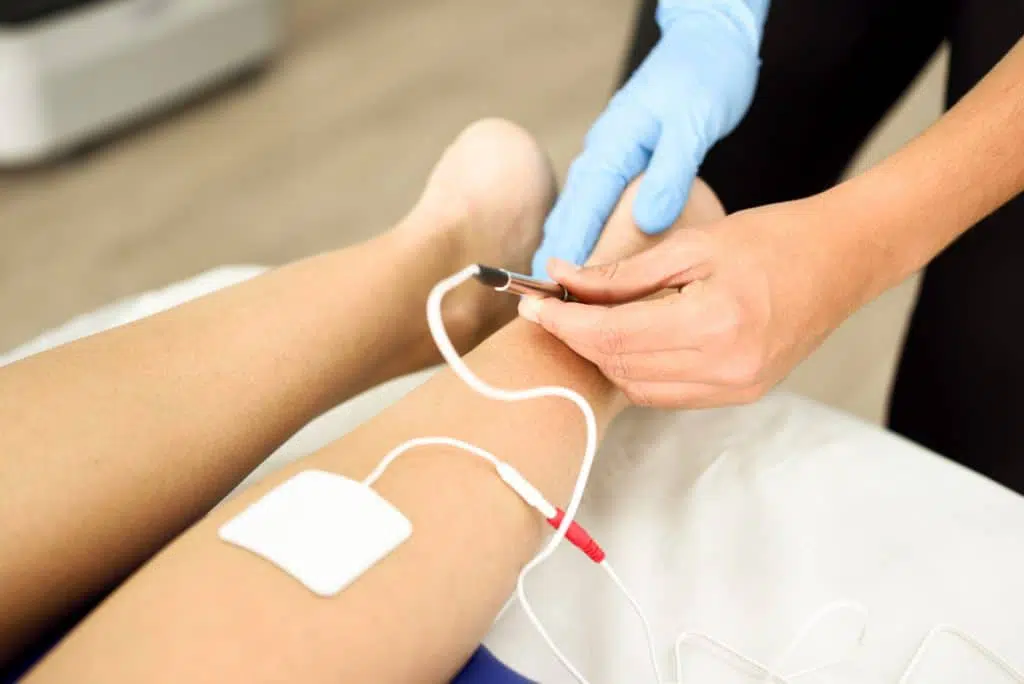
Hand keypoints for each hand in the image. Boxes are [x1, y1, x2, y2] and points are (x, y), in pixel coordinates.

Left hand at [520, 198, 879, 408]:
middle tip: (551, 307)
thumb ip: (622, 273)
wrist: (842, 260)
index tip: (531, 305)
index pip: (611, 336)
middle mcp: (724, 369)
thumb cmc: (773, 240)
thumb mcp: (693, 245)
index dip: (563, 323)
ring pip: (637, 387)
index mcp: (713, 325)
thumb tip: (563, 281)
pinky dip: (636, 369)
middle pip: (619, 366)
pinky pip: (666, 393)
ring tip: (588, 320)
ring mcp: (734, 388)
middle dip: (577, 338)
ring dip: (604, 357)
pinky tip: (628, 339)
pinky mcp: (740, 394)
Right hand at [531, 0, 766, 276]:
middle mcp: (602, 153)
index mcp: (612, 146)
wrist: (710, 41)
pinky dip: (590, 236)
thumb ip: (671, 172)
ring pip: (580, 213)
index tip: (556, 297)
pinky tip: (595, 263)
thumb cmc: (703, 77)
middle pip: (569, 217)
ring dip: (571, 252)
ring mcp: (610, 156)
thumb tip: (648, 220)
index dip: (567, 256)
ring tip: (566, 300)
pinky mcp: (624, 160)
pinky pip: (597, 206)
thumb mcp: (693, 124)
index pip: (582, 211)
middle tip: (551, 312)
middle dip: (558, 263)